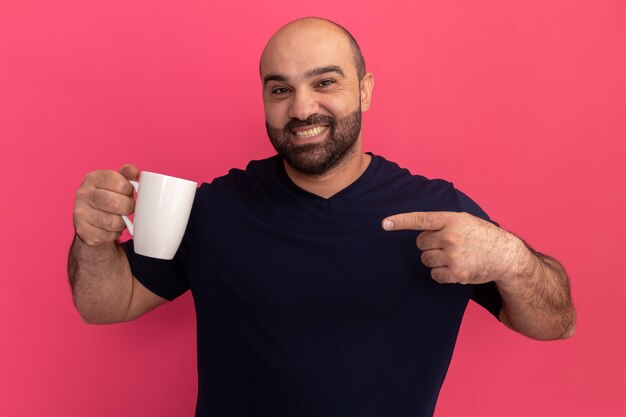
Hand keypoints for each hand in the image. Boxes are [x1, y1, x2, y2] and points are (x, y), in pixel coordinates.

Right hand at [73, 164, 138, 245]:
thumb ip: (127, 174)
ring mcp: (80, 213)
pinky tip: (111, 228)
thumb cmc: (110, 197)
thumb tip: (133, 171)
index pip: (118, 182)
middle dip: (128, 207)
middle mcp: (83, 194)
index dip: (129, 190)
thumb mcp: (118, 183)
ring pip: (113, 222)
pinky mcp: (82, 231)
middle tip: (129, 208)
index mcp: (93, 178)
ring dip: (122, 222)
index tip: (128, 193)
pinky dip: (115, 234)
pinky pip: (108, 235)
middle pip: (115, 203)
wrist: (93, 221)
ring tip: (120, 218)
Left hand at [382, 211, 534, 284]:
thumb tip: (419, 231)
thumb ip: (443, 223)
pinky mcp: (457, 273)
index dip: (401, 221)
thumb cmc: (482, 236)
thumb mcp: (464, 220)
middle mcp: (451, 236)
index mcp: (452, 219)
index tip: (384, 223)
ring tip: (454, 256)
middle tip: (447, 245)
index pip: (421, 219)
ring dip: (435, 259)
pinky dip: (441, 274)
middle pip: (421, 243)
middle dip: (429, 245)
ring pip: (426, 259)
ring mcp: (454, 255)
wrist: (506, 255)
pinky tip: (455, 268)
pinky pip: (434, 275)